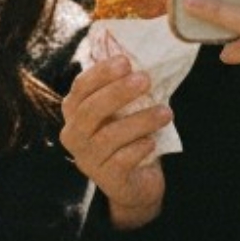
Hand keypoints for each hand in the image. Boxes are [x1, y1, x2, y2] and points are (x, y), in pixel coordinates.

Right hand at [61, 55, 173, 228]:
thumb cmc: (128, 138)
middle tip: (145, 79)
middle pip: (90, 110)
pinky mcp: (107, 179)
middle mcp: (74, 136)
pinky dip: (140, 147)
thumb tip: (144, 57)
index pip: (80, 88)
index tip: (125, 60)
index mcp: (74, 113)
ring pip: (109, 136)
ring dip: (140, 121)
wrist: (135, 184)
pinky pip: (122, 160)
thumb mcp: (122, 112)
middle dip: (118, 92)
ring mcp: (88, 159)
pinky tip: (153, 142)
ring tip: (166, 112)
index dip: (100, 73)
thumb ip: (125, 90)